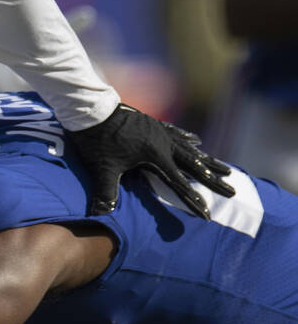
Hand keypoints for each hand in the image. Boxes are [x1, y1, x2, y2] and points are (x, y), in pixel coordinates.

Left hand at [70, 103, 233, 217]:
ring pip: (189, 148)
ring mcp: (159, 131)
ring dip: (207, 160)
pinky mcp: (151, 123)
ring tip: (226, 169)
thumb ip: (105, 192)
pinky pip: (176, 133)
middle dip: (213, 180)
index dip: (192, 200)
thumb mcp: (101, 168)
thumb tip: (101, 214)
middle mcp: (163, 143)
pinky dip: (188, 139)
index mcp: (155, 155)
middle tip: (232, 191)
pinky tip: (197, 141)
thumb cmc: (96, 139)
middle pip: (194, 165)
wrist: (90, 109)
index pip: (178, 183)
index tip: (207, 215)